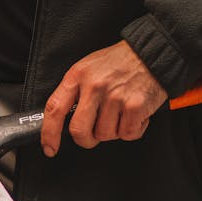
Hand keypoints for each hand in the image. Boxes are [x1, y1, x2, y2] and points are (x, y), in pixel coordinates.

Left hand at [40, 41, 167, 156]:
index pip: (55, 109)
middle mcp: (94, 86)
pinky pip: (127, 134)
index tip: (49, 148)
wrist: (152, 52)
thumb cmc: (119, 63)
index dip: (49, 133)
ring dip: (113, 131)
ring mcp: (115, 96)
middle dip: (86, 140)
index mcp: (78, 75)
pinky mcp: (135, 105)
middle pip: (79, 130)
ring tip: (120, 112)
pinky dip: (133, 129)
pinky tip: (134, 114)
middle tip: (93, 135)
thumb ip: (75, 92)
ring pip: (105, 135)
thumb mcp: (88, 68)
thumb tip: (62, 121)